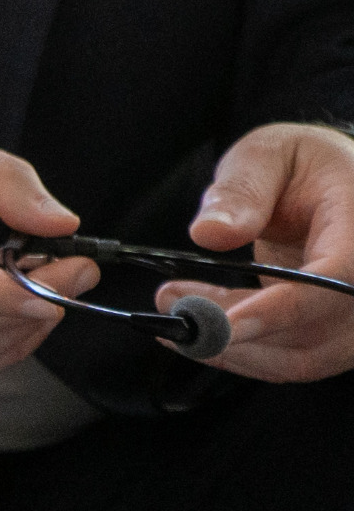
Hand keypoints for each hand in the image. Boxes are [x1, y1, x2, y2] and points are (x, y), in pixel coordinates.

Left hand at [189, 124, 353, 380]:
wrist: (339, 183)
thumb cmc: (305, 164)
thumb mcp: (269, 153)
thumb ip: (242, 189)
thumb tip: (209, 233)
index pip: (336, 281)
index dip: (279, 309)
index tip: (222, 324)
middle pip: (316, 330)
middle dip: (237, 332)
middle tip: (172, 307)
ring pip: (304, 355)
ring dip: (234, 347)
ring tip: (175, 311)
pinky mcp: (340, 329)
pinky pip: (298, 357)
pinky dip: (247, 351)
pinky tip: (200, 328)